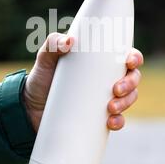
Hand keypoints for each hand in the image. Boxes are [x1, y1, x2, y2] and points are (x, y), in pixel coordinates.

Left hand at [23, 32, 142, 132]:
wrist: (30, 109)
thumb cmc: (41, 78)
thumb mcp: (44, 59)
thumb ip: (53, 44)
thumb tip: (70, 41)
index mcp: (100, 61)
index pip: (125, 55)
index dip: (135, 57)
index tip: (129, 61)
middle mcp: (107, 79)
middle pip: (132, 77)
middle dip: (130, 83)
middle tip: (115, 89)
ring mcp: (105, 99)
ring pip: (129, 98)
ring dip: (127, 102)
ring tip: (110, 108)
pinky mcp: (100, 118)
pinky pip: (118, 120)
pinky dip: (119, 121)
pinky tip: (111, 122)